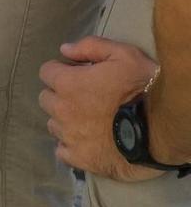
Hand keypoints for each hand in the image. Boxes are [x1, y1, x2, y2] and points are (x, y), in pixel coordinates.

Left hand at [38, 36, 163, 181]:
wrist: (160, 131)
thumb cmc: (143, 90)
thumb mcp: (125, 56)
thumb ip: (91, 47)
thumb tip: (65, 49)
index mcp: (67, 84)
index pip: (47, 72)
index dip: (62, 71)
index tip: (77, 74)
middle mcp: (61, 110)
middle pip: (47, 99)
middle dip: (60, 95)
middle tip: (83, 97)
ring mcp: (69, 136)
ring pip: (54, 125)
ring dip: (65, 120)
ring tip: (88, 120)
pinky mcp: (80, 159)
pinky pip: (62, 151)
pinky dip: (70, 146)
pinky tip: (85, 142)